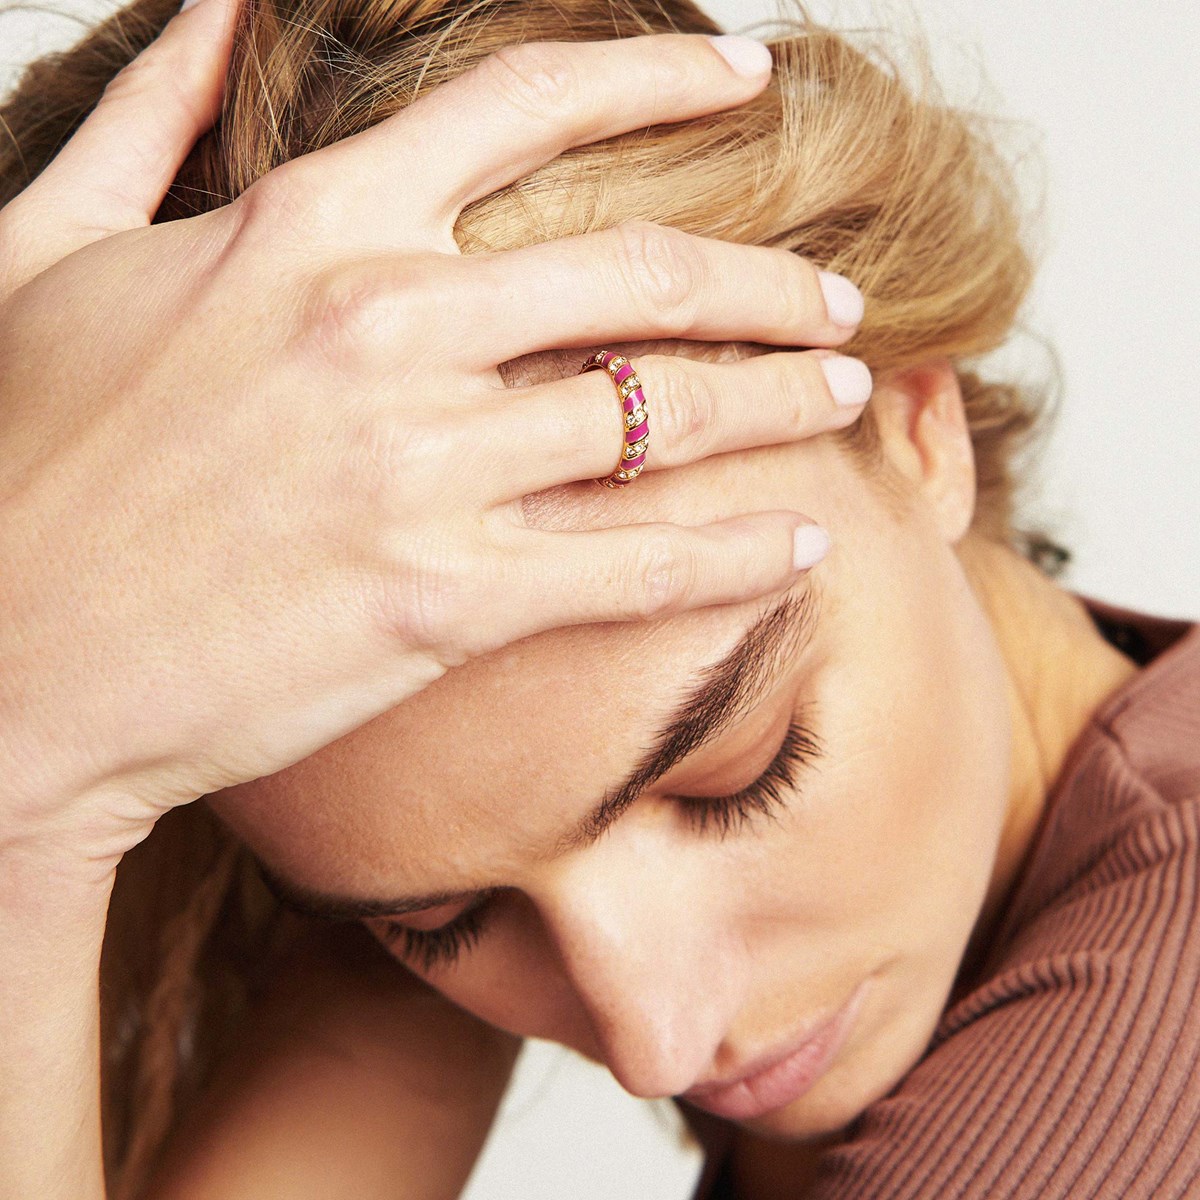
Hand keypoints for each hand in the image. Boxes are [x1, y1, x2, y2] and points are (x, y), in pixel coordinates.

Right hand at [0, 0, 868, 866]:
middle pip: (643, 268)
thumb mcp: (52, 246)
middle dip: (767, 276)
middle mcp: (387, 327)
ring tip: (841, 393)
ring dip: (778, 395)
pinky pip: (635, 565)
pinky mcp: (440, 602)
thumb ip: (154, 113)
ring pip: (663, 412)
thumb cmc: (16, 457)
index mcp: (310, 227)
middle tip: (835, 294)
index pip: (528, 102)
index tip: (747, 78)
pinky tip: (803, 545)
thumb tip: (216, 4)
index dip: (659, 77)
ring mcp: (422, 469)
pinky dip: (736, 553)